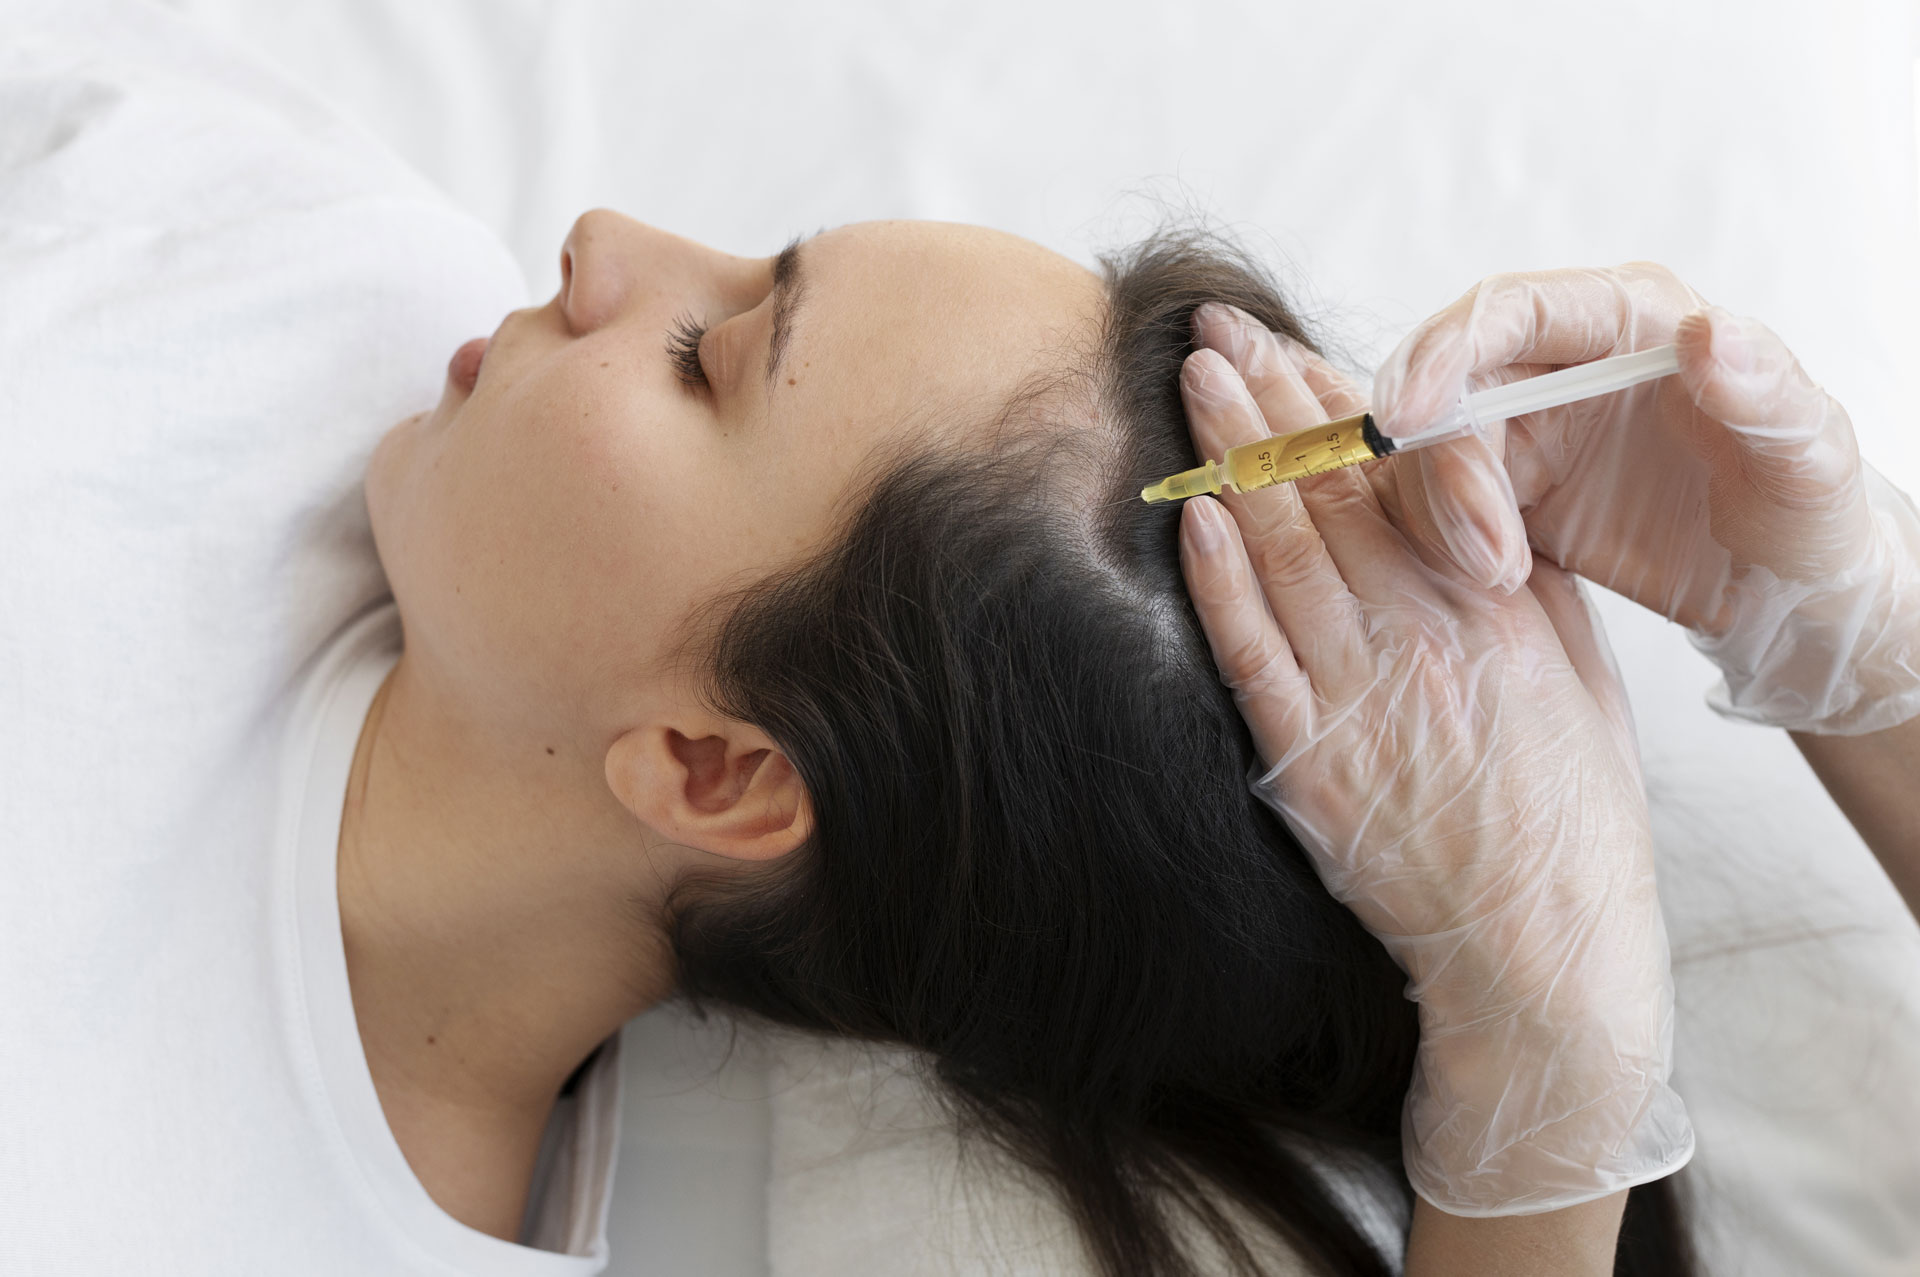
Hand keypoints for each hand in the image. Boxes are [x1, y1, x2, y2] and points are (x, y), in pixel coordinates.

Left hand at [1175, 302, 1691, 1214]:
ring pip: (1284, 555)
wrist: (1544, 948)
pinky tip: (1192, 517)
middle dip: (1267, 402)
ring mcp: (1361, 699)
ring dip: (1233, 461)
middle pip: (1331, 494)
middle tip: (1215, 329)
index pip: (1402, 476)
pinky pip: (1254, 656)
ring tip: (1193, 384)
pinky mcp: (1312, 764)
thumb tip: (1463, 504)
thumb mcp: (1579, 677)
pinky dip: (1219, 583)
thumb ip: (1517, 583)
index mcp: (1492, 606)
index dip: (1337, 402)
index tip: (1291, 344)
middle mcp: (1423, 636)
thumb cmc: (1570, 815)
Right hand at [1370, 262, 1919, 734]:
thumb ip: (1765, 389)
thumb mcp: (1810, 457)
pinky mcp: (1510, 491)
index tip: (1406, 419)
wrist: (1788, 596)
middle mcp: (1566, 363)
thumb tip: (1708, 332)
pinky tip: (1498, 581)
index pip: (1509, 310)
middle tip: (1485, 553)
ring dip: (1444, 516)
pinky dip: (1444, 543)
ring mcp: (1532, 428)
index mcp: (1632, 320)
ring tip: (1502, 577)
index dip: (1444, 354)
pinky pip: (1439, 504)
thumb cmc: (1811, 515)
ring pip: (1434, 451)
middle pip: (1453, 388)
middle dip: (1446, 469)